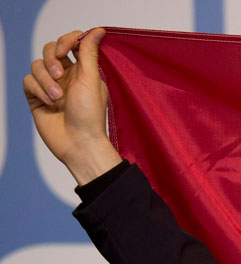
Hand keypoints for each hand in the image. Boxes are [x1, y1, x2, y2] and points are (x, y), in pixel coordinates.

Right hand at [23, 28, 122, 183]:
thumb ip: (89, 53)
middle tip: (60, 75)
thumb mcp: (91, 79)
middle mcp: (67, 75)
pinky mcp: (36, 96)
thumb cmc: (90, 114)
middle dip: (51, 60)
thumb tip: (98, 30)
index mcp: (84, 70)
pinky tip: (49, 103)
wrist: (77, 142)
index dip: (66, 41)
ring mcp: (50, 85)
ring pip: (37, 65)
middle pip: (49, 50)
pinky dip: (38, 90)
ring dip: (46, 80)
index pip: (71, 42)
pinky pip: (28, 81)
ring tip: (57, 97)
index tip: (65, 50)